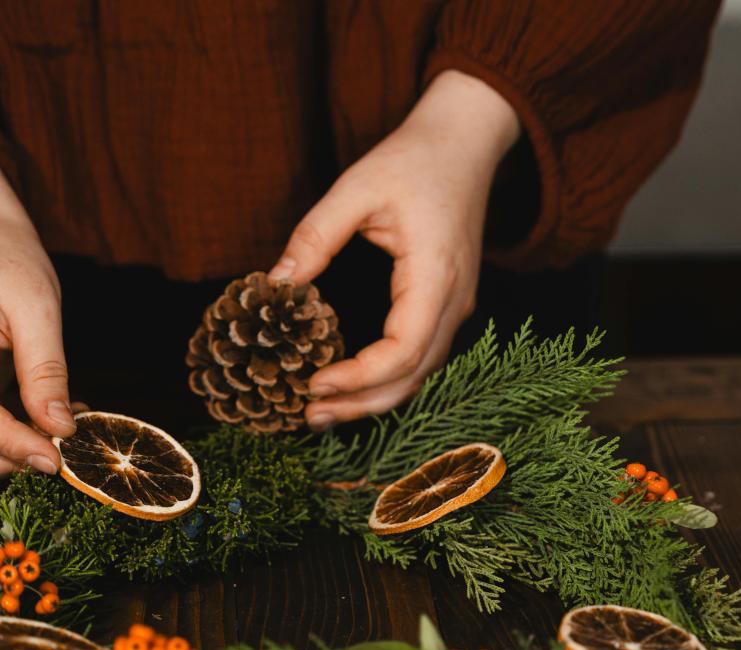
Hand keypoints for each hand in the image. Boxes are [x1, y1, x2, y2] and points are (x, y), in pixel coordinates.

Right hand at [0, 160, 76, 476]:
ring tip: (59, 432)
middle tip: (60, 456)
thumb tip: (59, 428)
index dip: (7, 443)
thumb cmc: (3, 260)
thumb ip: (46, 369)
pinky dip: (8, 441)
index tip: (54, 458)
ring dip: (6, 456)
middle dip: (2, 461)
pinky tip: (48, 422)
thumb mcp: (37, 304)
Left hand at [269, 69, 518, 428]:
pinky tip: (352, 385)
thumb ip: (315, 236)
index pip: (403, 350)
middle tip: (309, 416)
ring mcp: (456, 307)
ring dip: (374, 398)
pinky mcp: (448, 305)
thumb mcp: (357, 187)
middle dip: (362, 404)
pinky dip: (387, 379)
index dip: (359, 377)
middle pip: (414, 377)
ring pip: (421, 374)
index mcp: (436, 276)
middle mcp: (454, 301)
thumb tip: (275, 283)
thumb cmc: (415, 158)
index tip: (313, 382)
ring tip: (324, 410)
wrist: (465, 141)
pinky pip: (421, 357)